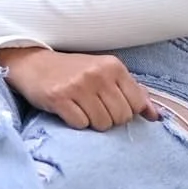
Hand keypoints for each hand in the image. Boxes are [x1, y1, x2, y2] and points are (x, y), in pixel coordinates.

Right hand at [0, 46, 159, 130]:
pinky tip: (68, 110)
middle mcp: (98, 74)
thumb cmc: (71, 71)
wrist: (31, 63)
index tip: (111, 105)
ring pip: (102, 124)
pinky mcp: (59, 98)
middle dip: (109, 119)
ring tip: (80, 108)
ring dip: (92, 122)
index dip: (126, 111)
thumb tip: (156, 116)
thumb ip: (132, 92)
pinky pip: (80, 125)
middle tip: (93, 108)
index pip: (136, 104)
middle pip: (120, 117)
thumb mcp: (104, 73)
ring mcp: (78, 86)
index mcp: (113, 66)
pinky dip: (75, 123)